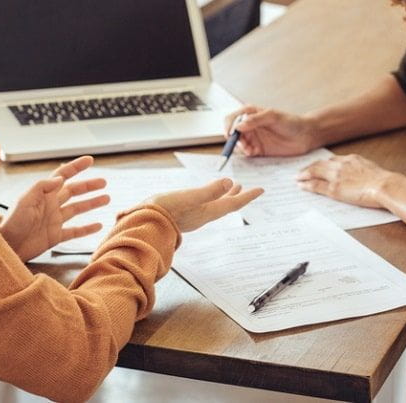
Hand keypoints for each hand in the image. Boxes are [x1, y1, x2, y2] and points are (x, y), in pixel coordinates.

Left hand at [0, 156, 109, 261]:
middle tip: (104, 182)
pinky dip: (87, 229)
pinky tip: (98, 225)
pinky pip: (75, 231)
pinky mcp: (55, 236)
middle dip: (89, 186)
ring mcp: (54, 220)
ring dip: (91, 203)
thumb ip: (42, 187)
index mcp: (44, 194)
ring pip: (77, 209)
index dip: (76, 167)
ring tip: (106, 199)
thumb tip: (60, 177)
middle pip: (73, 191)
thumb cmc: (12, 222)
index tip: (90, 160)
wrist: (7, 246)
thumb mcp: (25, 201)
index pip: (63, 175)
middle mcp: (51, 205)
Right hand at [147, 178, 263, 231]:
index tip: (261, 190)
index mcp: (208, 211)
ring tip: (229, 187)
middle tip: (246, 188)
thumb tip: (229, 181)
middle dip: (236, 196)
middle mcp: (203, 215)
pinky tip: (203, 196)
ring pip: (214, 205)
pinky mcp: (182, 214)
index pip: (233, 203)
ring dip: (223, 195)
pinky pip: (203, 205)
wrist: (144, 225)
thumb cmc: (165, 212)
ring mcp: (192, 216)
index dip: (248, 196)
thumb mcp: (189, 198)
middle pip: (225, 205)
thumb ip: (209, 191)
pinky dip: (209, 197)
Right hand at [223, 105, 317, 156]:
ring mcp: (254, 138)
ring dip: (240, 147)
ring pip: (238, 144)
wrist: (306, 136)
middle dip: (234, 139)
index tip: (230, 134)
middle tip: (241, 143)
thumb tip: (239, 125)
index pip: (232, 119)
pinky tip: (252, 152)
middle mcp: (250, 126)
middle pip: (233, 133)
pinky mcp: (258, 150)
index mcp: (250, 114)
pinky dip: (246, 154)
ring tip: (249, 148)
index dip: (228, 126)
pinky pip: (247, 153)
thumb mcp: (273, 116)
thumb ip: (256, 119)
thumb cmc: (292, 122)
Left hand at [295, 154, 401, 208]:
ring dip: (305, 175)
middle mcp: (341, 165)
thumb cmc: (383, 181)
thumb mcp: (371, 170)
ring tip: (298, 177)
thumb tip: (360, 175)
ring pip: (315, 172)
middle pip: (320, 164)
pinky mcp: (335, 188)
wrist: (385, 186)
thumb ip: (361, 170)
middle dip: (310, 168)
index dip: (323, 164)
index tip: (317, 166)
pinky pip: (317, 186)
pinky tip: (301, 186)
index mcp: (351, 159)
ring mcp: (337, 176)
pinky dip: (307, 185)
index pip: (332, 160)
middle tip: (301, 171)